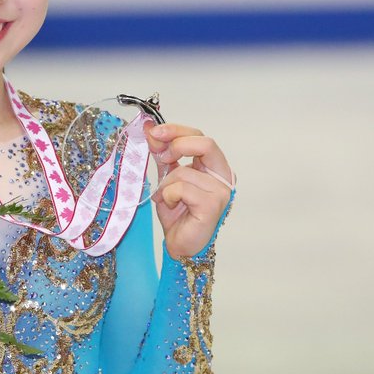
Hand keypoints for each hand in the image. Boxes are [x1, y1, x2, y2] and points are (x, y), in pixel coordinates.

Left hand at [146, 123, 233, 259]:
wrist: (180, 244)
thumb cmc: (178, 214)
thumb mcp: (167, 178)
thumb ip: (163, 155)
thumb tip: (151, 130)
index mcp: (214, 166)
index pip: (199, 137)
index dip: (176, 131)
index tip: (154, 132)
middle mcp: (223, 176)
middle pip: (205, 143)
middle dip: (177, 143)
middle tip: (160, 154)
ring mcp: (221, 191)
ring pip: (185, 170)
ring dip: (166, 184)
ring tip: (166, 198)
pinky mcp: (212, 205)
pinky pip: (182, 188)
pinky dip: (169, 195)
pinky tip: (172, 205)